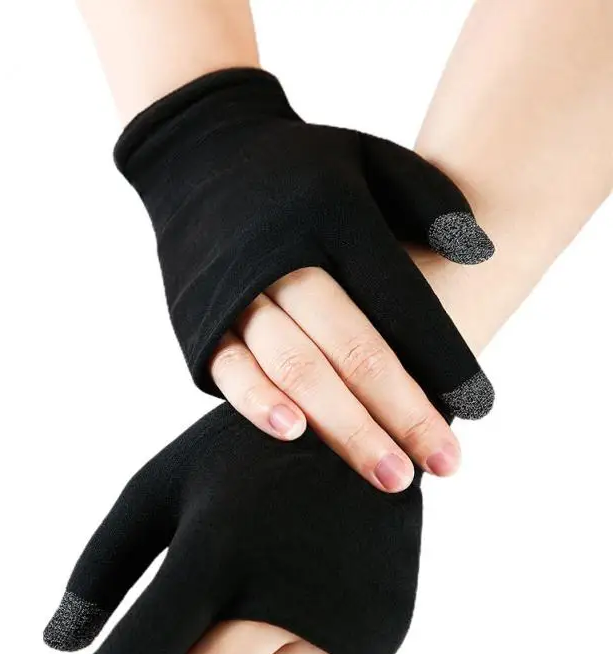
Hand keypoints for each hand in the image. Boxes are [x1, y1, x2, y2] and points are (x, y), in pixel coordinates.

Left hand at [41, 393, 485, 653]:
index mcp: (214, 552)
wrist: (358, 429)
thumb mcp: (161, 487)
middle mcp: (278, 595)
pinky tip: (299, 609)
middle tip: (192, 614)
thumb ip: (102, 567)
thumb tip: (58, 644)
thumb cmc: (242, 457)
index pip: (139, 652)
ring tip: (247, 606)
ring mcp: (336, 620)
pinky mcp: (379, 633)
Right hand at [115, 68, 494, 493]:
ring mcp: (236, 293)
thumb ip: (427, 199)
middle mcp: (284, 260)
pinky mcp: (198, 321)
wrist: (197, 156)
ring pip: (297, 371)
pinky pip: (231, 370)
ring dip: (343, 427)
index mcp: (334, 219)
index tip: (478, 406)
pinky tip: (295, 436)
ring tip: (388, 476)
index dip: (442, 358)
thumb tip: (478, 255)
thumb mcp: (367, 156)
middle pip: (354, 348)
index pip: (401, 300)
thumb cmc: (297, 168)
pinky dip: (260, 405)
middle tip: (444, 464)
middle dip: (401, 412)